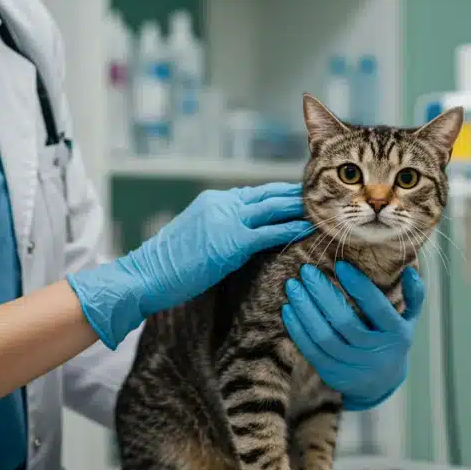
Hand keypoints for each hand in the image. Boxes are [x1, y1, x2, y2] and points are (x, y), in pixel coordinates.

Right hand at [69, 183, 310, 347]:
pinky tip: (309, 229)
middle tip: (325, 197)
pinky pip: (269, 231)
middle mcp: (222, 203)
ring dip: (300, 208)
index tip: (304, 196)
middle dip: (297, 196)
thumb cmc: (170, 265)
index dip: (282, 194)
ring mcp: (226, 219)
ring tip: (325, 209)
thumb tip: (248, 237)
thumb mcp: (199, 236)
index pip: (257, 193)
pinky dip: (291, 228)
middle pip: (269, 194)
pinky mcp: (230, 240)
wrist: (145, 276)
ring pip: (273, 207)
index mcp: (215, 200)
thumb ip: (223, 229)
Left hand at [281, 261, 425, 410]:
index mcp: (396, 334)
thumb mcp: (409, 320)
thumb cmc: (392, 340)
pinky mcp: (333, 374)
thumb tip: (409, 269)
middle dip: (323, 294)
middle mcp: (376, 352)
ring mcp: (353, 366)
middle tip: (306, 270)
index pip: (376, 307)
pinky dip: (298, 330)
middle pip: (344, 322)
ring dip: (305, 310)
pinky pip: (311, 351)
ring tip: (293, 287)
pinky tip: (288, 309)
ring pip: (324, 337)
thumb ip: (414, 295)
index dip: (358, 286)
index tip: (340, 265)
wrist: (382, 383)